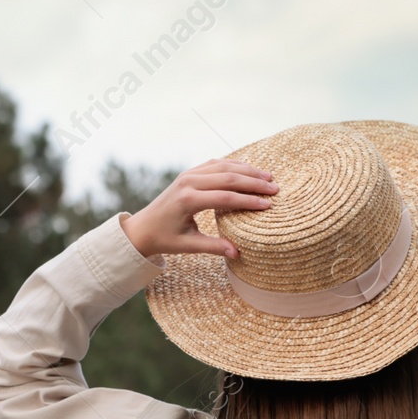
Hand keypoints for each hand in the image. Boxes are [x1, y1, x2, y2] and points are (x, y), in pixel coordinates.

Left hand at [121, 158, 276, 260]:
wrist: (142, 227)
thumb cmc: (165, 239)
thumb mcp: (188, 246)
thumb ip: (214, 247)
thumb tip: (238, 254)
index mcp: (187, 200)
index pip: (225, 198)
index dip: (248, 201)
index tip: (268, 205)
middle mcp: (188, 182)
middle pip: (228, 178)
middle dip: (253, 183)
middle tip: (274, 189)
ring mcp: (188, 174)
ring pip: (224, 167)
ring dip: (247, 171)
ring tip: (268, 178)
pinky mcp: (190, 172)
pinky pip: (216, 164)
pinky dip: (234, 165)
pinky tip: (250, 170)